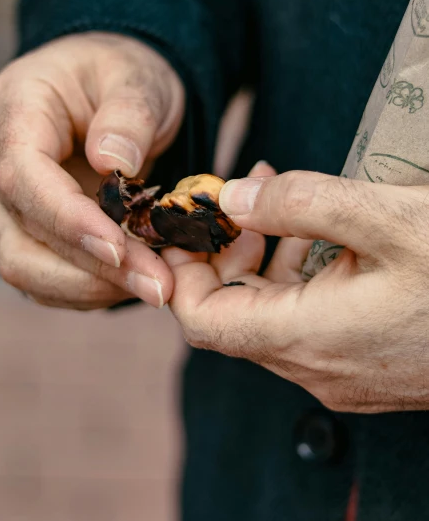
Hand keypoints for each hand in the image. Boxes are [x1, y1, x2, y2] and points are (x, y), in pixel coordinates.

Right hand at [0, 32, 183, 309]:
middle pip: (19, 235)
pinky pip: (43, 272)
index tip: (120, 248)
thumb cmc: (123, 74)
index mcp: (13, 109)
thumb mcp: (138, 77)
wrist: (112, 85)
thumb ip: (129, 115)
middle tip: (159, 286)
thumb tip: (115, 164)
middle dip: (90, 269)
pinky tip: (135, 281)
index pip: (22, 176)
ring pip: (24, 265)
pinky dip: (88, 286)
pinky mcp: (24, 226)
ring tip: (154, 286)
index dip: (67, 219)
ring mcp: (3, 197)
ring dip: (89, 288)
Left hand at [167, 167, 428, 411]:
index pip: (203, 319)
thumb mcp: (386, 218)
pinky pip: (305, 324)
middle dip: (223, 251)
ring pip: (268, 318)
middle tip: (239, 196)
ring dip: (259, 260)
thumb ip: (302, 204)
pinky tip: (314, 236)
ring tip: (274, 202)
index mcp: (311, 337)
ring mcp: (344, 374)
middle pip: (232, 316)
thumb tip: (233, 196)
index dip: (183, 269)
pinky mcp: (366, 365)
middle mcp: (318, 369)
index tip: (187, 221)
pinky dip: (293, 278)